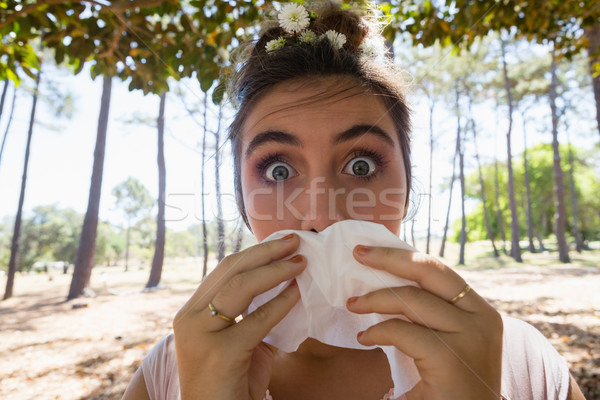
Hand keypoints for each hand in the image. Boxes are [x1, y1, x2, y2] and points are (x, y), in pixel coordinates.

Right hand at [172, 234, 305, 399]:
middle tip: (294, 241)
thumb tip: (283, 284)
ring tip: (300, 262)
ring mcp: (200, 335)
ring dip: (275, 270)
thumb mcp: (236, 340)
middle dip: (266, 252)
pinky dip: (281, 303)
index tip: (281, 243)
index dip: (255, 253)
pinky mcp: (219, 354)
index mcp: (192, 312)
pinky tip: (297, 294)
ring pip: (241, 287)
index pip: (224, 271)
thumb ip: (249, 313)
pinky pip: (257, 319)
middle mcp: (189, 319)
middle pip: (231, 270)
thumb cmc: (231, 383)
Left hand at [347, 246, 502, 399]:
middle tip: (357, 254)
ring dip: (373, 299)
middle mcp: (482, 318)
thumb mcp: (446, 341)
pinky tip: (365, 338)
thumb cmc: (451, 387)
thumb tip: (389, 282)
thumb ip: (429, 314)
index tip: (372, 251)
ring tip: (352, 305)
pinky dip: (377, 332)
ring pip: (410, 299)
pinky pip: (401, 331)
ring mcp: (470, 336)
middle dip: (388, 258)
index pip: (439, 271)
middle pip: (428, 271)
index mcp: (480, 311)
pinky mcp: (450, 357)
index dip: (403, 257)